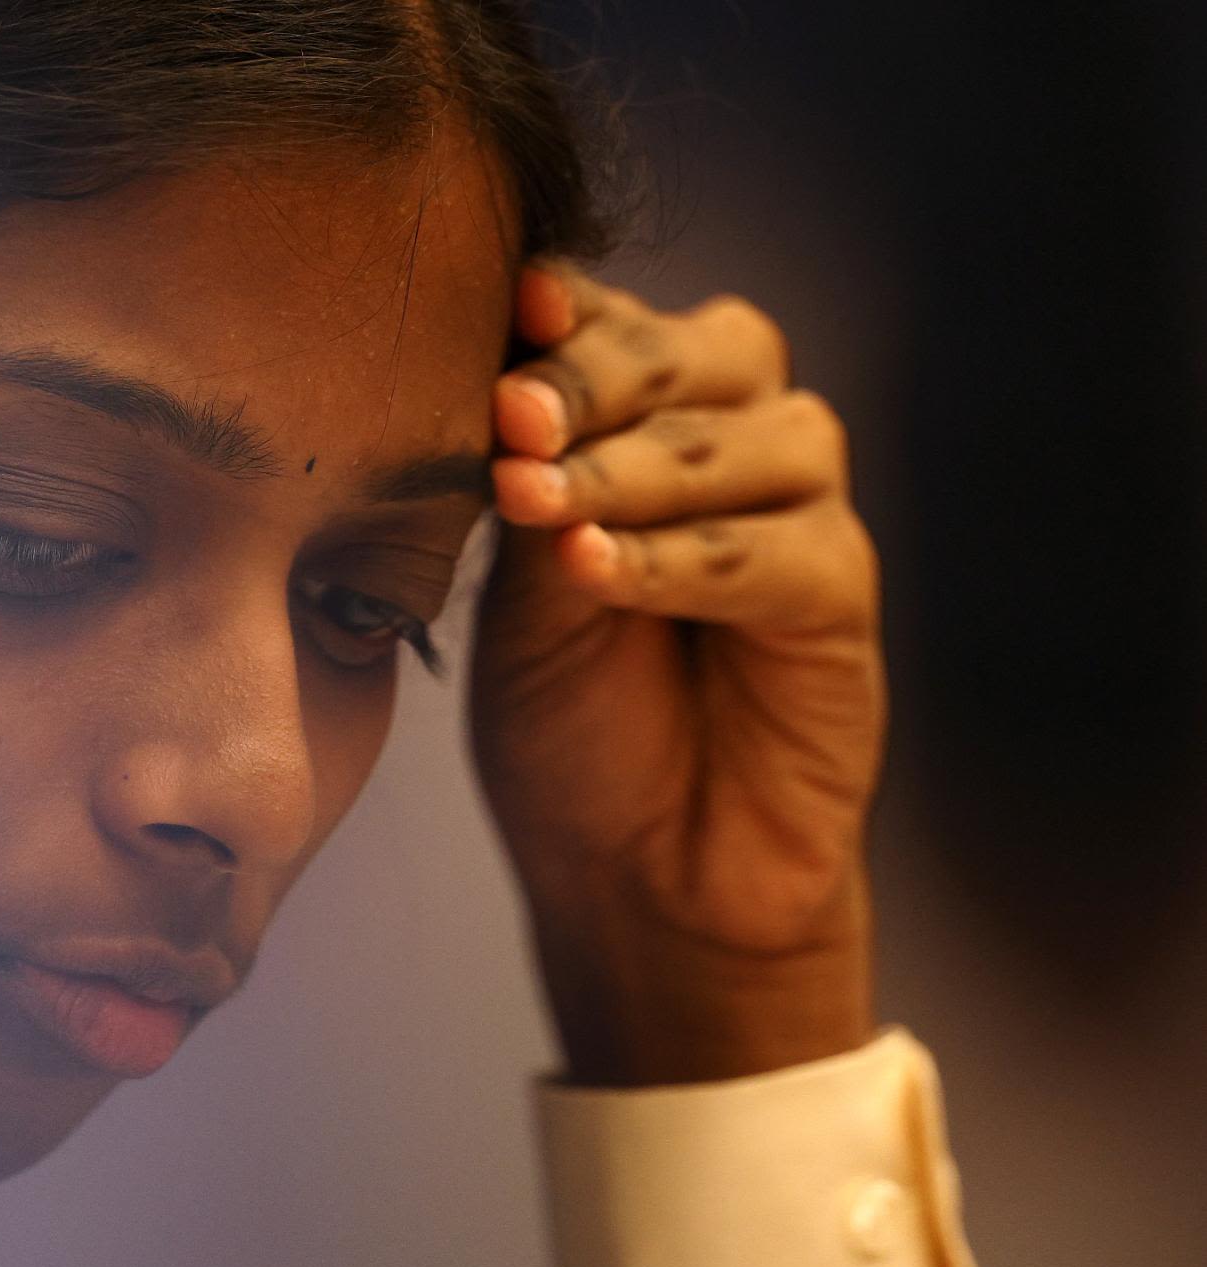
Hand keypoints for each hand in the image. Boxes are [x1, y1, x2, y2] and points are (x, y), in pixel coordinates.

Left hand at [470, 265, 880, 1084]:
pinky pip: (781, 552)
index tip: (513, 308)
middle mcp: (737, 453)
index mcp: (646, 428)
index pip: (625, 327)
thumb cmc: (567, 728)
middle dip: (606, 374)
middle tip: (518, 414)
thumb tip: (510, 379)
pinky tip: (597, 573)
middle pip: (712, 352)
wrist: (634, 874)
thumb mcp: (516, 599)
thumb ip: (529, 490)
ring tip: (542, 505)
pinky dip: (682, 557)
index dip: (576, 313)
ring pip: (757, 441)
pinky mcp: (840, 603)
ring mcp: (802, 521)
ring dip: (639, 466)